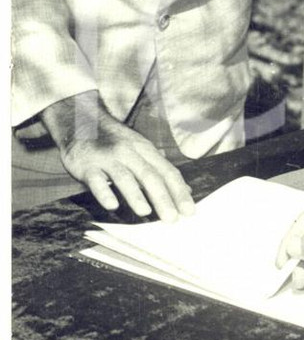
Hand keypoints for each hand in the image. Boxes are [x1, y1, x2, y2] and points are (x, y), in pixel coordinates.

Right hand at [41, 91, 194, 220]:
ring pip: (124, 177)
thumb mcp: (141, 150)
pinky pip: (96, 180)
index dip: (179, 192)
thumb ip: (161, 171)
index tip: (189, 211)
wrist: (79, 121)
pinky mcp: (87, 165)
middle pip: (149, 176)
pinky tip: (112, 205)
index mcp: (145, 150)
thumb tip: (186, 191)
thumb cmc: (114, 142)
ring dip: (136, 195)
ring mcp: (107, 158)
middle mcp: (129, 152)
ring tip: (146, 212)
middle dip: (163, 198)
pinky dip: (104, 192)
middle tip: (171, 218)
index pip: (167, 172)